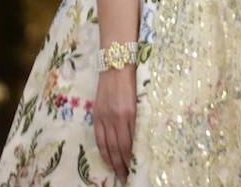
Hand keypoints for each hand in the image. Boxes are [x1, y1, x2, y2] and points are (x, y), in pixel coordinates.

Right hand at [93, 65, 135, 180]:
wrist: (116, 64)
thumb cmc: (134, 79)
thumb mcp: (141, 99)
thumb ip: (140, 118)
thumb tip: (143, 137)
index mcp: (130, 113)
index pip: (131, 142)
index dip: (132, 158)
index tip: (137, 168)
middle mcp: (116, 117)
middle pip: (119, 148)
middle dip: (123, 165)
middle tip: (128, 177)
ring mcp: (104, 117)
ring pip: (107, 146)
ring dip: (113, 162)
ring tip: (118, 173)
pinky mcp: (97, 115)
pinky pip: (98, 138)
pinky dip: (103, 151)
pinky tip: (107, 159)